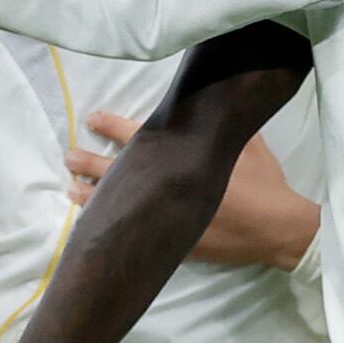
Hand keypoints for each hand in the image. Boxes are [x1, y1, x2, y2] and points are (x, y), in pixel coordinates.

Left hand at [73, 111, 316, 270]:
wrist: (275, 230)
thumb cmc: (264, 184)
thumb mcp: (248, 145)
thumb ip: (225, 124)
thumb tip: (219, 99)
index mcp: (182, 156)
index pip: (136, 135)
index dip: (110, 125)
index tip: (90, 119)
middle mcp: (167, 186)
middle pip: (117, 171)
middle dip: (89, 163)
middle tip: (68, 157)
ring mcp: (166, 217)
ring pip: (118, 206)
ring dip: (92, 198)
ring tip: (70, 190)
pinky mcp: (172, 243)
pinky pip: (135, 235)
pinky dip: (115, 229)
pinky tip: (98, 226)